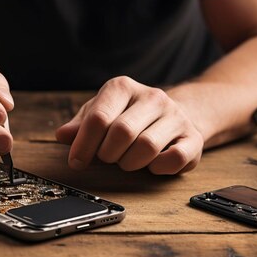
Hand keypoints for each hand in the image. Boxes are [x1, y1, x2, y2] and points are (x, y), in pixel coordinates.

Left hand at [55, 77, 203, 173]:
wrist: (176, 114)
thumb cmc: (129, 117)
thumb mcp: (100, 114)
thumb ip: (80, 126)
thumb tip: (63, 135)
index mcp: (123, 88)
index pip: (99, 117)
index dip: (83, 145)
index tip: (76, 161)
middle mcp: (152, 97)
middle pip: (122, 133)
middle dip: (108, 154)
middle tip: (107, 158)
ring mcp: (175, 116)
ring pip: (147, 147)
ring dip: (130, 163)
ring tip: (127, 160)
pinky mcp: (193, 137)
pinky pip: (174, 159)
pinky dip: (158, 168)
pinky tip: (152, 164)